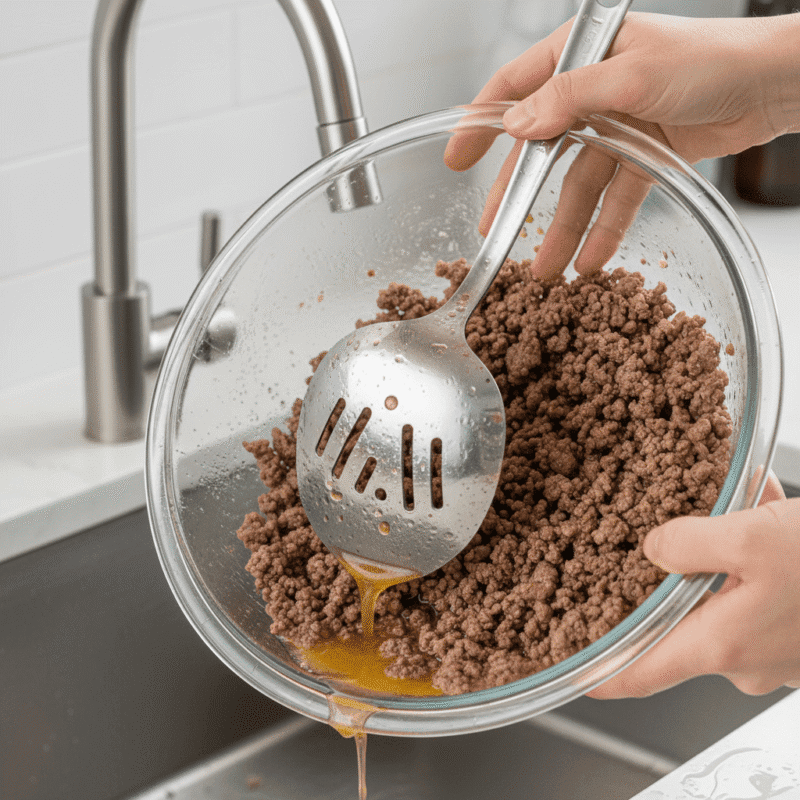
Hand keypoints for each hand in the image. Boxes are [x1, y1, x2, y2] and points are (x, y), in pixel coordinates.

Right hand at [445, 12, 799, 279]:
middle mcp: (593, 91)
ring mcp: (619, 125)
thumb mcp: (630, 75)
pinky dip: (605, 229)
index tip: (455, 158)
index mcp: (580, 56)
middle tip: (492, 231)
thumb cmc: (711, 58)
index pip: (513, 88)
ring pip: (579, 184)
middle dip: (518, 196)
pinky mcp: (647, 154)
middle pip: (541, 150)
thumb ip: (567, 100)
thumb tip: (515, 125)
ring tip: (546, 270)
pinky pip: (617, 198)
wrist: (774, 82)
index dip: (480, 124)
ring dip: (564, 228)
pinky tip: (591, 260)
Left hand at [589, 473, 799, 697]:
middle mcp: (746, 659)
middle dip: (679, 571)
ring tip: (742, 509)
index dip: (601, 674)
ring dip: (725, 554)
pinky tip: (770, 515)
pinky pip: (760, 594)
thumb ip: (687, 543)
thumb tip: (654, 548)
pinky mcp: (799, 635)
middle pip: (682, 620)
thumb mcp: (751, 538)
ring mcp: (776, 652)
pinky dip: (757, 558)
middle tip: (677, 530)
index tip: (573, 673)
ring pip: (725, 596)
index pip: (640, 673)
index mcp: (723, 644)